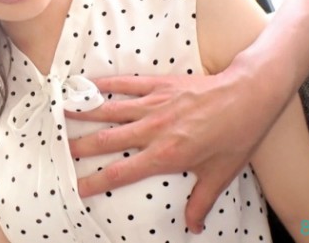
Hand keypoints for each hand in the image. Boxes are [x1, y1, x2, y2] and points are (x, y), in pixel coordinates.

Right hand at [66, 71, 281, 232]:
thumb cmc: (237, 135)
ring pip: (110, 110)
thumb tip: (193, 226)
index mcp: (164, 155)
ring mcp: (154, 105)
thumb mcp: (220, 174)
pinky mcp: (160, 85)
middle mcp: (153, 130)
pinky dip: (106, 84)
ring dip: (84, 112)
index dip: (94, 182)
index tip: (77, 188)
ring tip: (61, 112)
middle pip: (106, 140)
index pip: (120, 173)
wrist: (249, 95)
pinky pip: (127, 84)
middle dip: (79, 146)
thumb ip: (201, 202)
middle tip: (59, 150)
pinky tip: (89, 83)